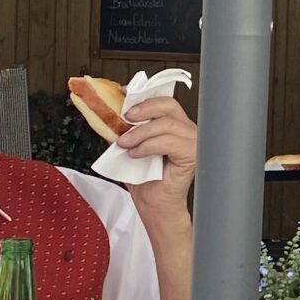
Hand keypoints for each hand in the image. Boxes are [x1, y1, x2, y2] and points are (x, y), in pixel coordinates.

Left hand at [119, 94, 197, 217]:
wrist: (153, 205)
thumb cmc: (145, 180)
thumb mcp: (128, 146)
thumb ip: (123, 128)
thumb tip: (107, 112)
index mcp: (174, 125)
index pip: (163, 100)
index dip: (143, 95)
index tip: (123, 94)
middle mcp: (186, 130)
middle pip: (168, 105)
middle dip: (143, 108)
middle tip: (124, 118)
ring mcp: (192, 142)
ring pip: (166, 124)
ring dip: (140, 132)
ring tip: (125, 144)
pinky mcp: (191, 155)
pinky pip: (168, 142)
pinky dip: (148, 146)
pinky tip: (136, 154)